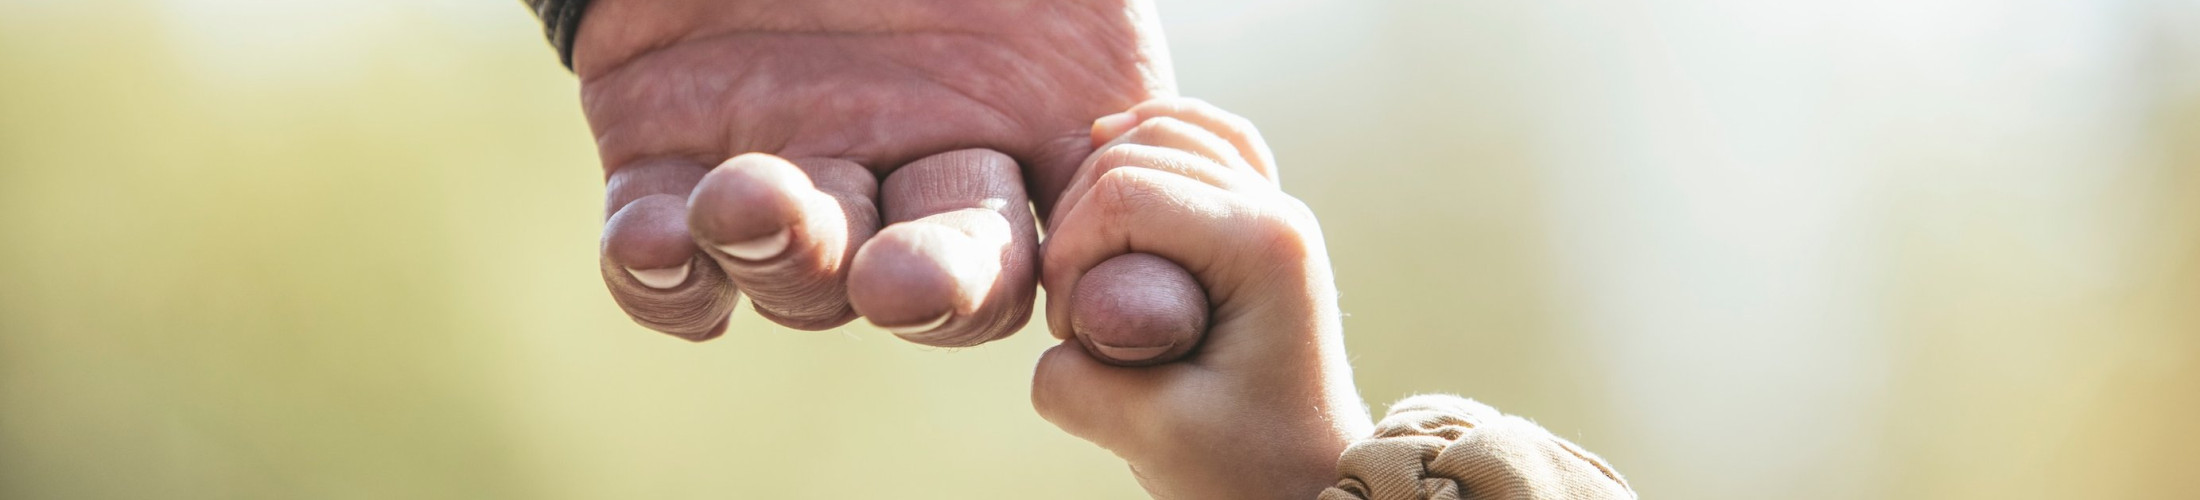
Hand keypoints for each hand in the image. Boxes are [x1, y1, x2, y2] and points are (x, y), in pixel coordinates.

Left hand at [577, 0, 1175, 343]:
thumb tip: (1255, 1)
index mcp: (1025, 120)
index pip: (1082, 235)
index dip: (1108, 284)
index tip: (1108, 304)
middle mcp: (915, 167)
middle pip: (946, 278)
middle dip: (930, 288)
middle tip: (899, 281)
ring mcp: (797, 176)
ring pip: (803, 273)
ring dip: (783, 260)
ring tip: (750, 205)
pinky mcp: (668, 168)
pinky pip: (664, 256)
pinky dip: (658, 272)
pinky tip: (655, 243)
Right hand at [1032, 98, 1374, 498]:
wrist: (1306, 483)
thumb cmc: (1245, 468)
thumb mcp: (1150, 437)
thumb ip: (1076, 382)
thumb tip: (1058, 334)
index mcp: (1264, 247)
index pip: (1125, 194)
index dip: (1070, 255)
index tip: (1070, 333)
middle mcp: (1277, 210)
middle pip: (1137, 153)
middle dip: (1079, 224)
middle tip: (1076, 312)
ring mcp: (1274, 207)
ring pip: (1165, 132)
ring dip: (1102, 184)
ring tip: (1086, 263)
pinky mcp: (1259, 218)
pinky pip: (1204, 139)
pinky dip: (1153, 136)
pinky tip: (1111, 147)